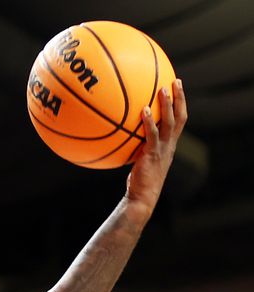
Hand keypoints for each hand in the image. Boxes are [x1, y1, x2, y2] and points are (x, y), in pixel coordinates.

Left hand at [125, 79, 187, 213]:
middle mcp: (170, 145)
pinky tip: (142, 110)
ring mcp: (162, 149)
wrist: (142, 197)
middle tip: (176, 81)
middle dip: (180, 98)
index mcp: (170, 145)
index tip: (177, 88)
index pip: (179, 120)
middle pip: (179, 117)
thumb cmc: (139, 181)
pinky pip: (152, 135)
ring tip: (163, 88)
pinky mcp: (152, 154)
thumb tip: (123, 134)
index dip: (181, 104)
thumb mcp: (141, 160)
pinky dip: (148, 122)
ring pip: (169, 122)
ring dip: (167, 105)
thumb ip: (139, 146)